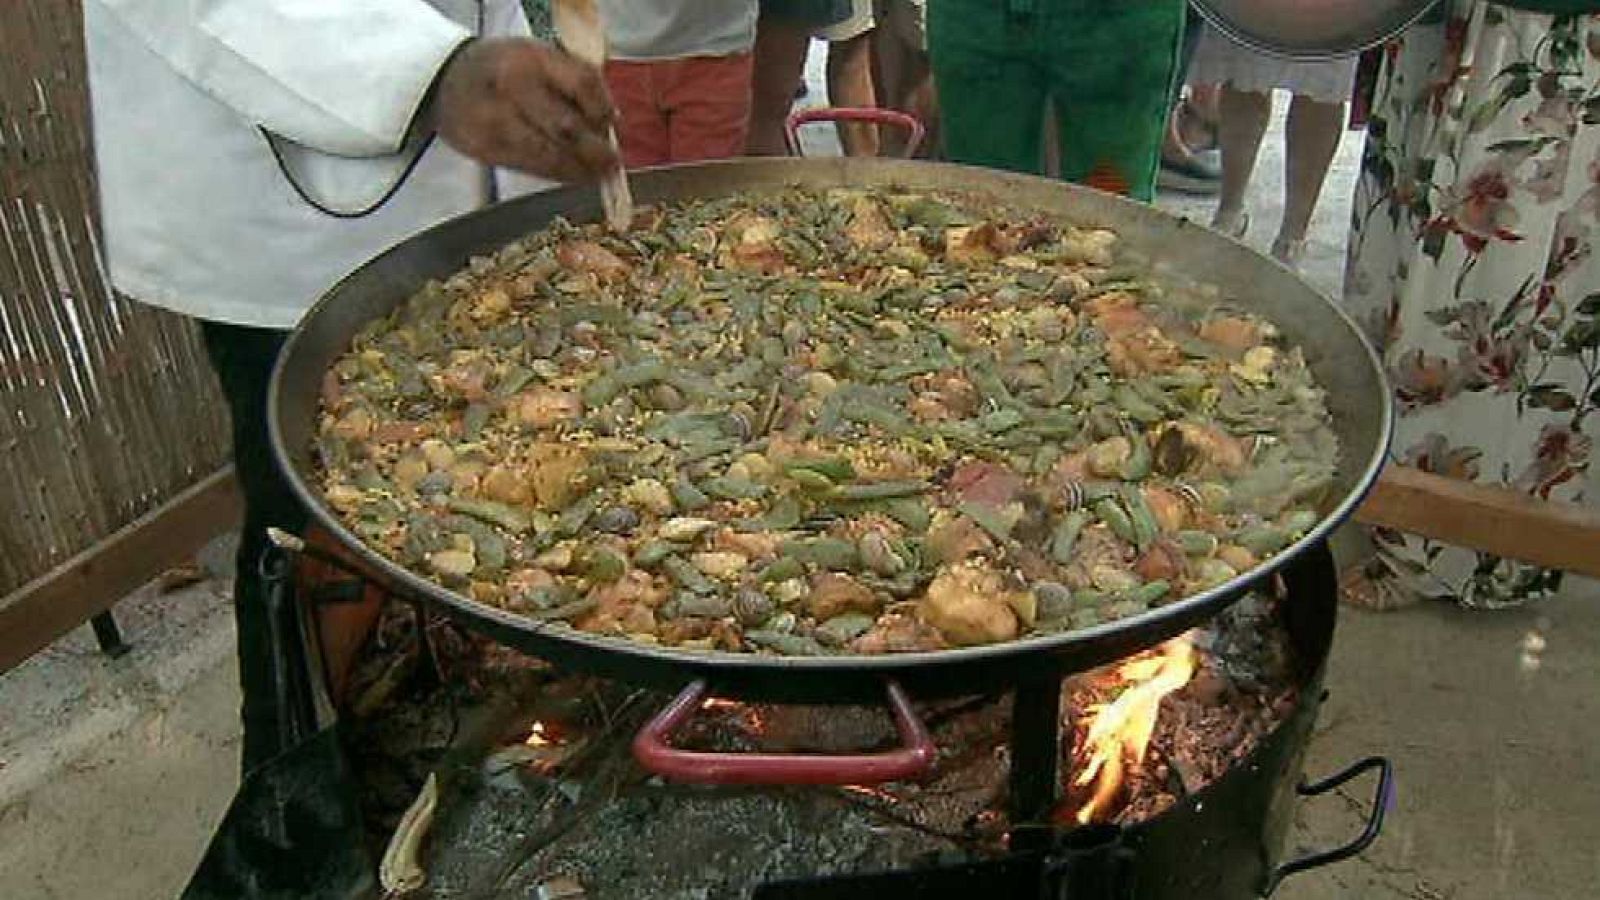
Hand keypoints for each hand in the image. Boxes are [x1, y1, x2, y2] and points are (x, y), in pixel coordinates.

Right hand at [434, 39, 616, 182]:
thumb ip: (572, 81)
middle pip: (567, 127)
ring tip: (597, 175)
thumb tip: (609, 121)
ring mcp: (496, 122)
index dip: (602, 108)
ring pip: (550, 155)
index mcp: (531, 58)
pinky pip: (530, 167)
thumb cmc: (504, 68)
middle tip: (613, 163)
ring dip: (579, 170)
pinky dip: (556, 174)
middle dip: (596, 150)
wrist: (446, 80)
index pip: (582, 83)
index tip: (612, 123)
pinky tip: (571, 174)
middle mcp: (512, 88)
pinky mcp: (485, 149)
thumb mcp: (537, 57)